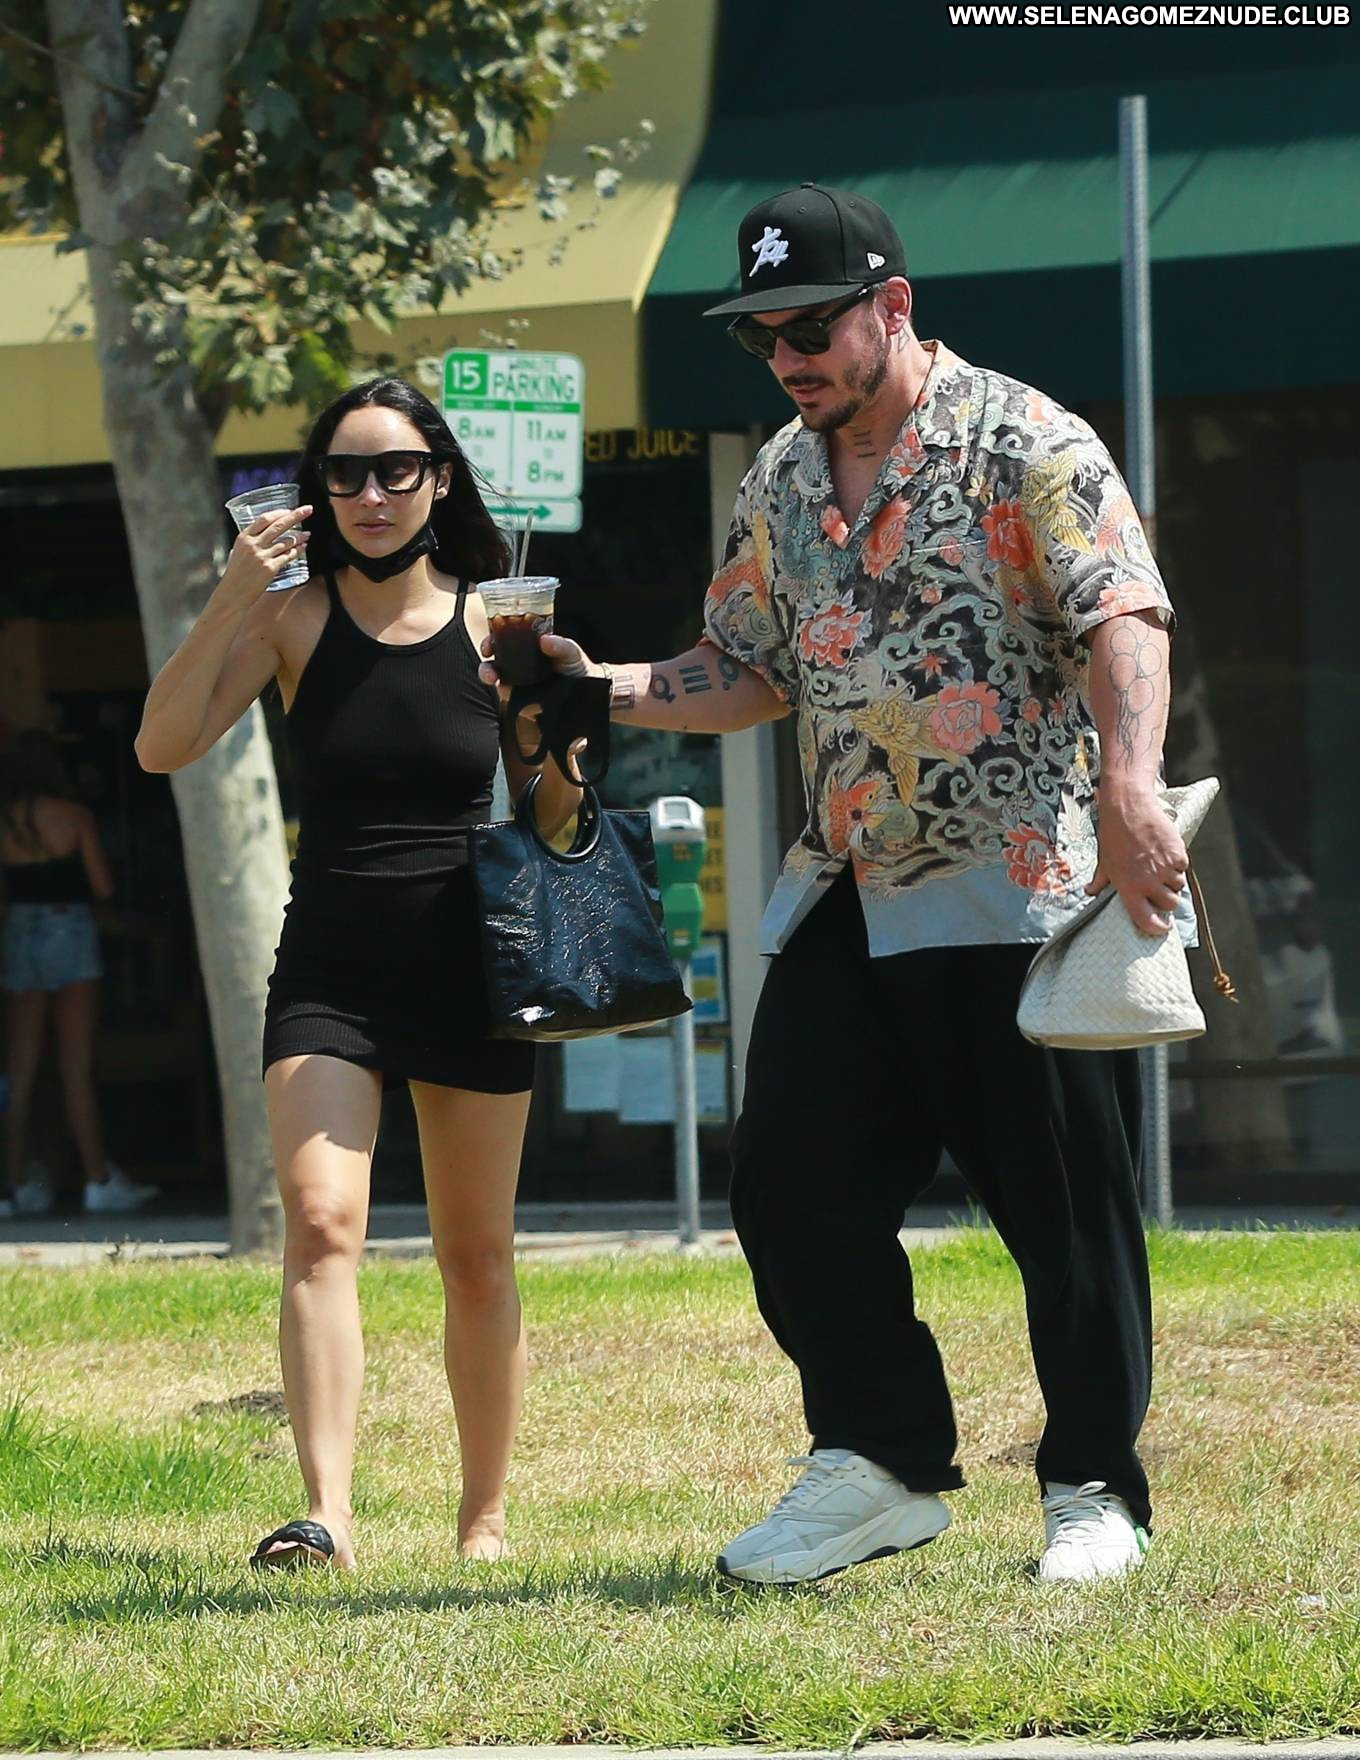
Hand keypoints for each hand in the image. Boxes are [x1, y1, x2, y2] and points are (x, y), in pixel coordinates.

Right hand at [219, 505, 311, 602]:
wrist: (233, 593)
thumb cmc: (236, 574)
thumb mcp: (238, 552)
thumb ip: (251, 542)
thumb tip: (265, 535)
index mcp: (244, 537)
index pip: (264, 518)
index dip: (279, 512)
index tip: (290, 509)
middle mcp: (253, 544)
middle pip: (278, 525)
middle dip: (295, 515)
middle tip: (307, 509)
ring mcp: (262, 556)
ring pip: (286, 541)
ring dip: (300, 536)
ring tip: (308, 534)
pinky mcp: (270, 568)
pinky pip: (288, 556)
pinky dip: (297, 551)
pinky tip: (303, 548)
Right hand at [478, 632, 602, 700]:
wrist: (585, 694)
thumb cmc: (576, 668)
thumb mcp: (572, 653)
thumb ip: (562, 646)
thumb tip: (545, 640)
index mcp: (528, 645)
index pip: (505, 635)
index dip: (493, 636)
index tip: (491, 638)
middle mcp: (518, 661)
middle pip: (494, 655)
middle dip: (486, 654)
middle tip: (488, 654)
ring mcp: (517, 680)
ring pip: (494, 674)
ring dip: (487, 673)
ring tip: (491, 675)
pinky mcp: (519, 699)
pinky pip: (505, 695)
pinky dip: (503, 693)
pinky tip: (507, 691)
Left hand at [1086, 789, 1188, 935]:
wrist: (1129, 808)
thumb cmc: (1114, 834)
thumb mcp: (1104, 861)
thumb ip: (1100, 881)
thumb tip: (1090, 892)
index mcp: (1128, 888)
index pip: (1146, 919)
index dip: (1156, 928)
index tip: (1162, 928)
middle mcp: (1148, 882)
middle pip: (1169, 904)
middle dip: (1167, 900)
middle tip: (1161, 890)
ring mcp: (1164, 869)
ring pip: (1179, 886)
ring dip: (1173, 881)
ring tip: (1160, 867)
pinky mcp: (1178, 855)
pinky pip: (1184, 868)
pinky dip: (1178, 865)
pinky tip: (1166, 854)